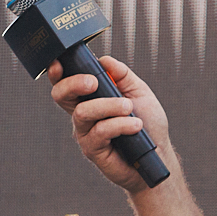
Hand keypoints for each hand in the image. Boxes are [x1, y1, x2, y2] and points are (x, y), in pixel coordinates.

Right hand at [47, 55, 174, 194]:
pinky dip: (120, 125)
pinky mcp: (92, 149)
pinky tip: (135, 126)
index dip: (57, 73)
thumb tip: (104, 59)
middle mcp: (83, 114)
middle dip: (73, 84)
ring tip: (130, 109)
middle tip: (94, 83)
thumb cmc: (149, 124)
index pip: (67, 82)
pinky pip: (99, 131)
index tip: (59, 63)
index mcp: (90, 98)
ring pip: (82, 112)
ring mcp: (85, 132)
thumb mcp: (139, 92)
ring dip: (108, 106)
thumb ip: (122, 75)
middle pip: (60, 96)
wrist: (159, 155)